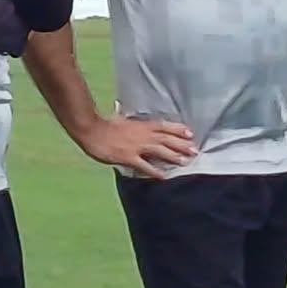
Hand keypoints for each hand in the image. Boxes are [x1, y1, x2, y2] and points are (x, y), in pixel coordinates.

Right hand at [77, 114, 196, 180]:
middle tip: (194, 150)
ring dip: (173, 157)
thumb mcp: (120, 118)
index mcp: (141, 125)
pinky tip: (163, 176)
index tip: (190, 133)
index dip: (178, 129)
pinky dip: (155, 171)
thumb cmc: (104, 124)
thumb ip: (128, 118)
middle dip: (181, 145)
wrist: (92, 130)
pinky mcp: (129, 157)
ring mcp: (136, 147)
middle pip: (166, 139)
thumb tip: (126, 110)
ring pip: (160, 151)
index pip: (164, 126)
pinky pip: (145, 166)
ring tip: (184, 162)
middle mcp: (143, 135)